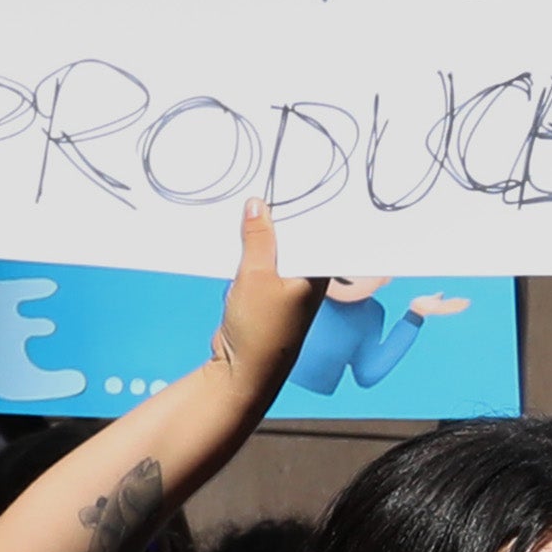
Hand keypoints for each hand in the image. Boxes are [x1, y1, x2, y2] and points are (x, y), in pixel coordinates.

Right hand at [215, 205, 309, 375]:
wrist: (242, 372)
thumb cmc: (261, 331)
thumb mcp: (256, 275)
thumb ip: (258, 238)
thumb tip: (257, 205)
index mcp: (317, 274)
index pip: (316, 231)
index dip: (303, 207)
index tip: (290, 180)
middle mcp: (305, 279)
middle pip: (292, 239)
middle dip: (275, 218)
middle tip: (260, 189)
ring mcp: (284, 288)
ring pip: (271, 251)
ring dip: (256, 236)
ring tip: (245, 204)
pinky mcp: (263, 295)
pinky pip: (256, 265)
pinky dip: (245, 253)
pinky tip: (234, 236)